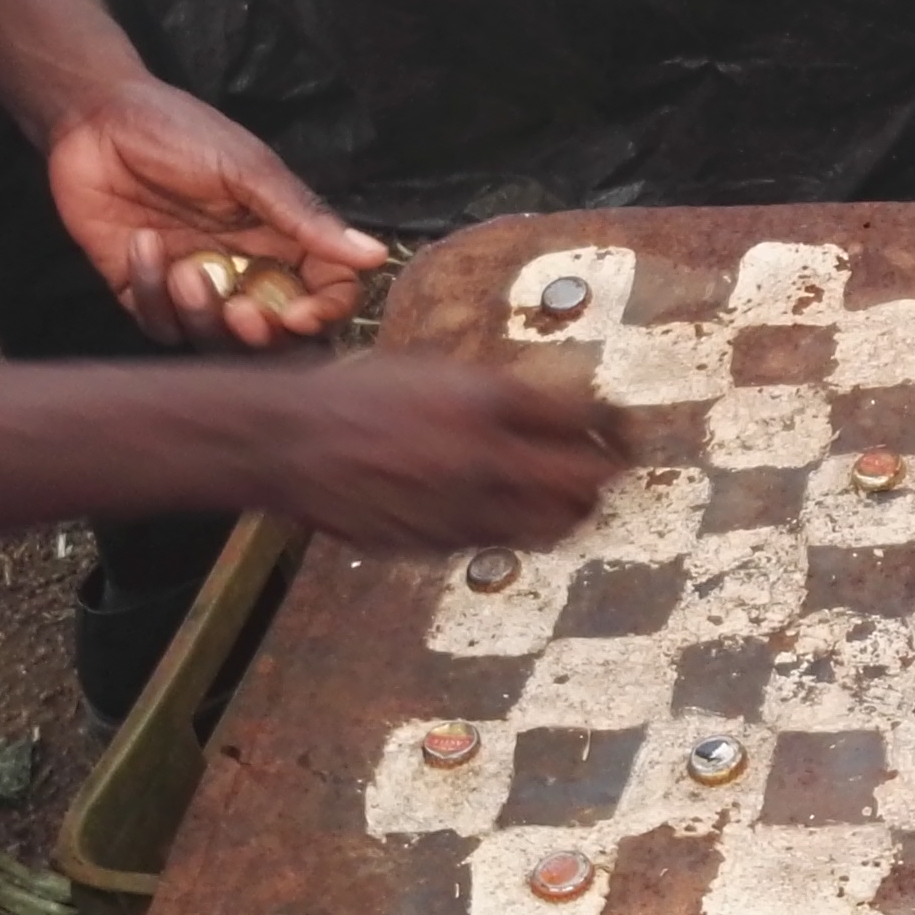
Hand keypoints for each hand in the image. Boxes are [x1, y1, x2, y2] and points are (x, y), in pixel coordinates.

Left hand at [45, 78, 385, 348]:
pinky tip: (141, 244)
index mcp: (283, 237)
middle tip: (244, 314)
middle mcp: (245, 268)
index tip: (302, 315)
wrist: (96, 119)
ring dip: (202, 315)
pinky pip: (159, 323)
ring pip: (215, 340)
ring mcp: (196, 283)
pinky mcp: (144, 290)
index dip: (324, 314)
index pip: (327, 293)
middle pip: (276, 335)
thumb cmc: (180, 131)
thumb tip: (375, 255)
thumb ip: (306, 218)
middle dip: (264, 338)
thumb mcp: (249, 170)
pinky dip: (152, 292)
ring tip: (184, 272)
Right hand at [244, 357, 620, 550]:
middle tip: (612, 469)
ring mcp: (465, 506)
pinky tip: (509, 510)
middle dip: (608, 474)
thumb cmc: (355, 395)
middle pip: (587, 480)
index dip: (618, 424)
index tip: (625, 428)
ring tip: (574, 500)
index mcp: (487, 399)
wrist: (289, 441)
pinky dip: (518, 527)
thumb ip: (495, 392)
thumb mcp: (434, 371)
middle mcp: (485, 456)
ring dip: (574, 511)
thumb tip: (552, 409)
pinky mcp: (442, 543)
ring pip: (555, 524)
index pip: (588, 416)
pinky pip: (503, 541)